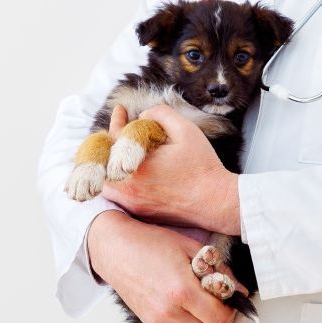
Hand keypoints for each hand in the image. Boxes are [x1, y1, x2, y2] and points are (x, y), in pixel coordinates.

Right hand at [87, 210, 246, 322]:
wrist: (116, 248)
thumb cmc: (150, 243)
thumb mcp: (190, 248)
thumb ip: (219, 270)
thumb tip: (239, 290)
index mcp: (182, 290)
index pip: (220, 318)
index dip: (231, 311)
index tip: (230, 299)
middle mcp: (169, 310)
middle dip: (223, 320)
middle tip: (222, 304)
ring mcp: (158, 319)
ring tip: (208, 310)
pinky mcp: (150, 322)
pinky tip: (192, 313)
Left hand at [101, 105, 241, 235]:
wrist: (216, 202)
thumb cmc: (202, 166)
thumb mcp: (186, 130)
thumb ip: (161, 114)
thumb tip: (143, 116)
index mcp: (136, 164)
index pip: (115, 137)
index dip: (117, 120)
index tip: (120, 110)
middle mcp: (128, 186)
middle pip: (105, 160)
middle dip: (112, 141)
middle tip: (121, 128)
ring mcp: (132, 202)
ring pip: (107, 179)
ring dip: (111, 163)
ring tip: (123, 149)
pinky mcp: (139, 212)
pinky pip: (118, 195)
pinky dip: (119, 180)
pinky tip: (130, 170)